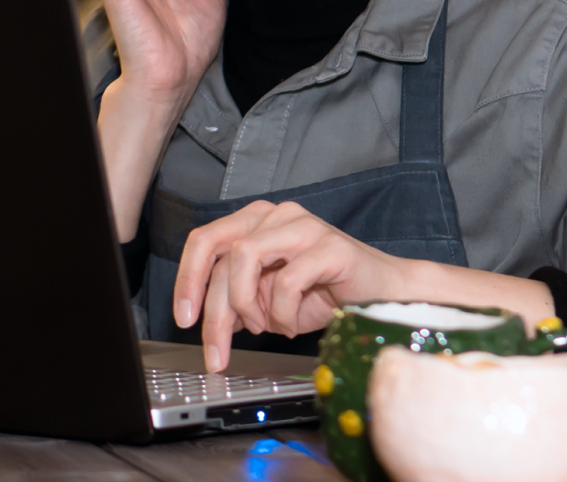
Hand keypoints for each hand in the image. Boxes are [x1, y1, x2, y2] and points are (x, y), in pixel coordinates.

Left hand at [174, 201, 410, 370]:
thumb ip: (239, 299)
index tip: (184, 318)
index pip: (205, 240)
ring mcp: (303, 226)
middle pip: (222, 255)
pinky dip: (282, 313)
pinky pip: (286, 281)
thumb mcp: (269, 299)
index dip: (187, 280)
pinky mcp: (329, 246)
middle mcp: (277, 215)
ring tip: (265, 327)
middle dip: (214, 311)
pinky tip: (293, 324)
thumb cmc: (327, 292)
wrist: (382, 295)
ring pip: (245, 257)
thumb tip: (208, 319)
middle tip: (216, 351)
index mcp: (258, 221)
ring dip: (247, 304)